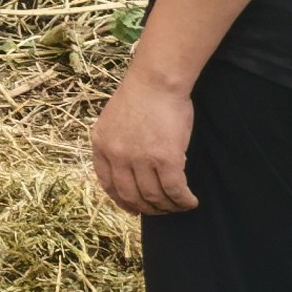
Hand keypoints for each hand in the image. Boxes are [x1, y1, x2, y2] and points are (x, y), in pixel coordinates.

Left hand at [91, 66, 200, 215]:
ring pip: (154, 196)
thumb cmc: (141, 96)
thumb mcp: (114, 120)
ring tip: (178, 205)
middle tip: (161, 210)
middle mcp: (117, 155)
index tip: (133, 208)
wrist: (156, 81)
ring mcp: (140, 159)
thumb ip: (117, 144)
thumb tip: (127, 168)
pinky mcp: (165, 159)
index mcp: (101, 144)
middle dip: (147, 208)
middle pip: (131, 195)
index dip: (122, 200)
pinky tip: (191, 202)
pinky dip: (184, 201)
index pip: (108, 183)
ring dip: (168, 207)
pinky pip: (175, 191)